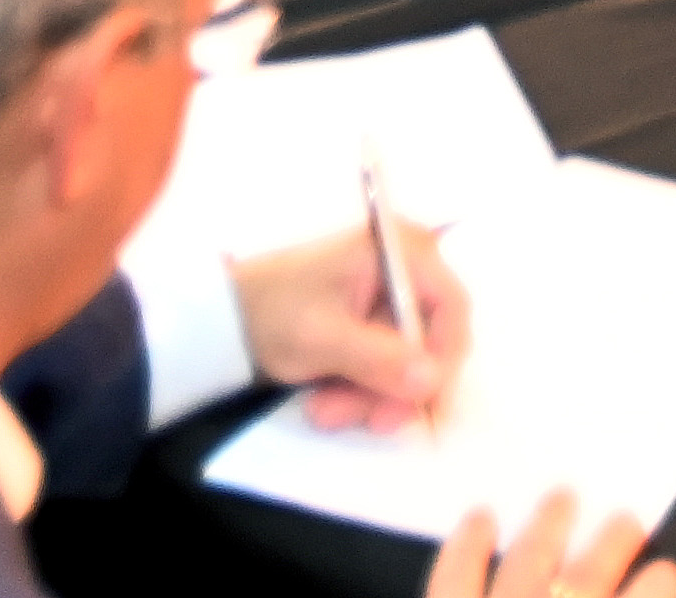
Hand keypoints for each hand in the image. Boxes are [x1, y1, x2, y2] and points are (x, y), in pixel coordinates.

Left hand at [235, 218, 467, 428]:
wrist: (224, 321)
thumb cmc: (273, 312)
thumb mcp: (324, 337)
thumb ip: (380, 359)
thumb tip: (433, 380)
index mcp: (398, 251)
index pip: (451, 306)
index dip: (444, 356)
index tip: (422, 399)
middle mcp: (404, 271)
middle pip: (431, 340)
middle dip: (396, 388)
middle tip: (367, 423)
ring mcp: (388, 301)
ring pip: (408, 364)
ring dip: (371, 398)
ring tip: (324, 413)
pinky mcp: (373, 328)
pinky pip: (386, 368)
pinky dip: (360, 392)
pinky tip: (324, 404)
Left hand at [425, 496, 675, 597]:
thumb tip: (653, 589)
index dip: (658, 585)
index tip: (668, 570)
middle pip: (587, 579)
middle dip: (610, 544)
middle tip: (627, 521)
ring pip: (526, 566)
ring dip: (547, 529)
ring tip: (562, 499)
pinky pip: (451, 579)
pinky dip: (465, 548)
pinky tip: (477, 520)